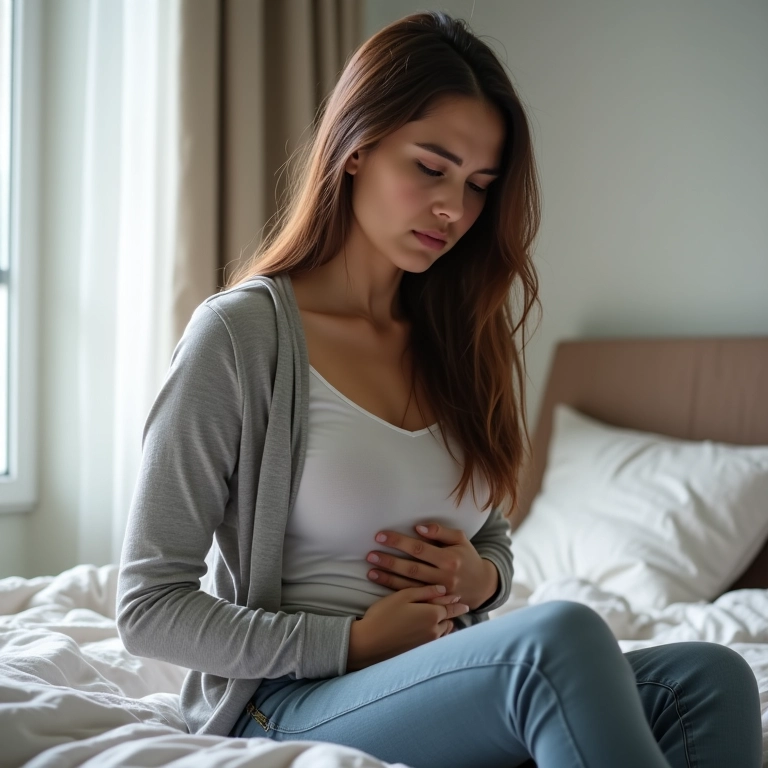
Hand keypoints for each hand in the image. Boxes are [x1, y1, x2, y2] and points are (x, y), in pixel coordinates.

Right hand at [347, 584, 469, 671]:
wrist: (369, 642)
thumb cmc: (384, 614)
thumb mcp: (403, 596)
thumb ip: (426, 592)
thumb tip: (444, 590)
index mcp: (432, 614)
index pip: (451, 607)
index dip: (457, 604)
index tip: (464, 602)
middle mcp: (434, 631)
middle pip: (449, 621)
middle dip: (450, 615)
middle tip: (451, 609)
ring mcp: (428, 644)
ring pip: (443, 633)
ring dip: (444, 626)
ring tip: (442, 621)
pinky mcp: (420, 653)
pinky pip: (435, 642)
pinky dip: (436, 636)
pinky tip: (430, 632)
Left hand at [366, 523, 498, 610]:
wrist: (481, 586)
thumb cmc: (467, 557)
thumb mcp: (460, 539)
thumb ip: (440, 532)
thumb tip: (418, 527)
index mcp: (449, 559)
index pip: (419, 549)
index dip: (399, 542)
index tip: (381, 536)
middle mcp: (443, 578)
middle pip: (412, 568)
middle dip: (389, 561)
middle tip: (370, 554)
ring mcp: (438, 593)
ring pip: (409, 585)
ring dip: (388, 578)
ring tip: (371, 570)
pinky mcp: (434, 602)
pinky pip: (412, 596)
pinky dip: (395, 590)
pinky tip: (382, 583)